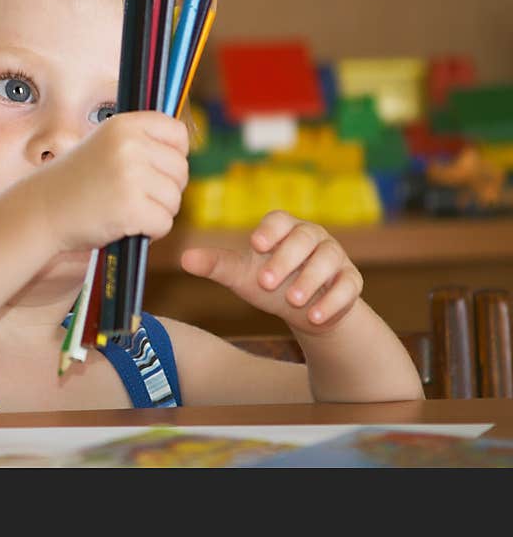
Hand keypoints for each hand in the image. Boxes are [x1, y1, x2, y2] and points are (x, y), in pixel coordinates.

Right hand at [28, 111, 189, 252]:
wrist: (42, 210)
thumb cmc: (77, 181)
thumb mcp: (106, 145)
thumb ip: (141, 142)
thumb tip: (186, 142)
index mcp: (125, 124)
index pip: (178, 133)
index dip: (174, 155)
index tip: (156, 169)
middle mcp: (130, 145)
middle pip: (180, 170)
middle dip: (166, 190)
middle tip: (135, 197)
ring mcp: (130, 176)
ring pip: (174, 200)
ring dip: (158, 212)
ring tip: (127, 211)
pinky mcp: (131, 208)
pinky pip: (164, 224)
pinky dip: (151, 232)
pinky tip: (126, 226)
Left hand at [180, 210, 363, 334]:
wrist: (306, 311)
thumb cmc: (270, 284)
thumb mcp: (242, 276)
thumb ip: (217, 265)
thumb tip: (184, 258)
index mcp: (284, 229)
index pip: (279, 219)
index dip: (269, 230)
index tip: (255, 245)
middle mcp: (313, 237)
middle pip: (304, 238)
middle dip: (286, 259)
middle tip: (266, 282)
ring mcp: (335, 258)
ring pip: (328, 260)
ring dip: (310, 280)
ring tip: (293, 301)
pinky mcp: (352, 281)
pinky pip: (348, 286)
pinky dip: (333, 301)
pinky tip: (315, 317)